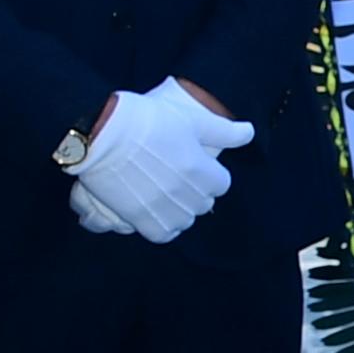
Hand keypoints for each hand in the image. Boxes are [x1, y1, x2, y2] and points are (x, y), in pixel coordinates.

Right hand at [69, 78, 253, 241]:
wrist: (104, 130)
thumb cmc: (149, 119)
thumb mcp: (192, 119)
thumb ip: (224, 131)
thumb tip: (249, 132)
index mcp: (203, 171)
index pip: (222, 184)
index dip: (210, 173)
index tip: (194, 162)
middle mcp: (187, 194)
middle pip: (204, 204)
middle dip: (196, 192)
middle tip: (177, 175)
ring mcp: (164, 208)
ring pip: (185, 221)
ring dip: (180, 211)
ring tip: (165, 195)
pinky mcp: (140, 218)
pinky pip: (162, 234)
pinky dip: (163, 226)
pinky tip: (155, 212)